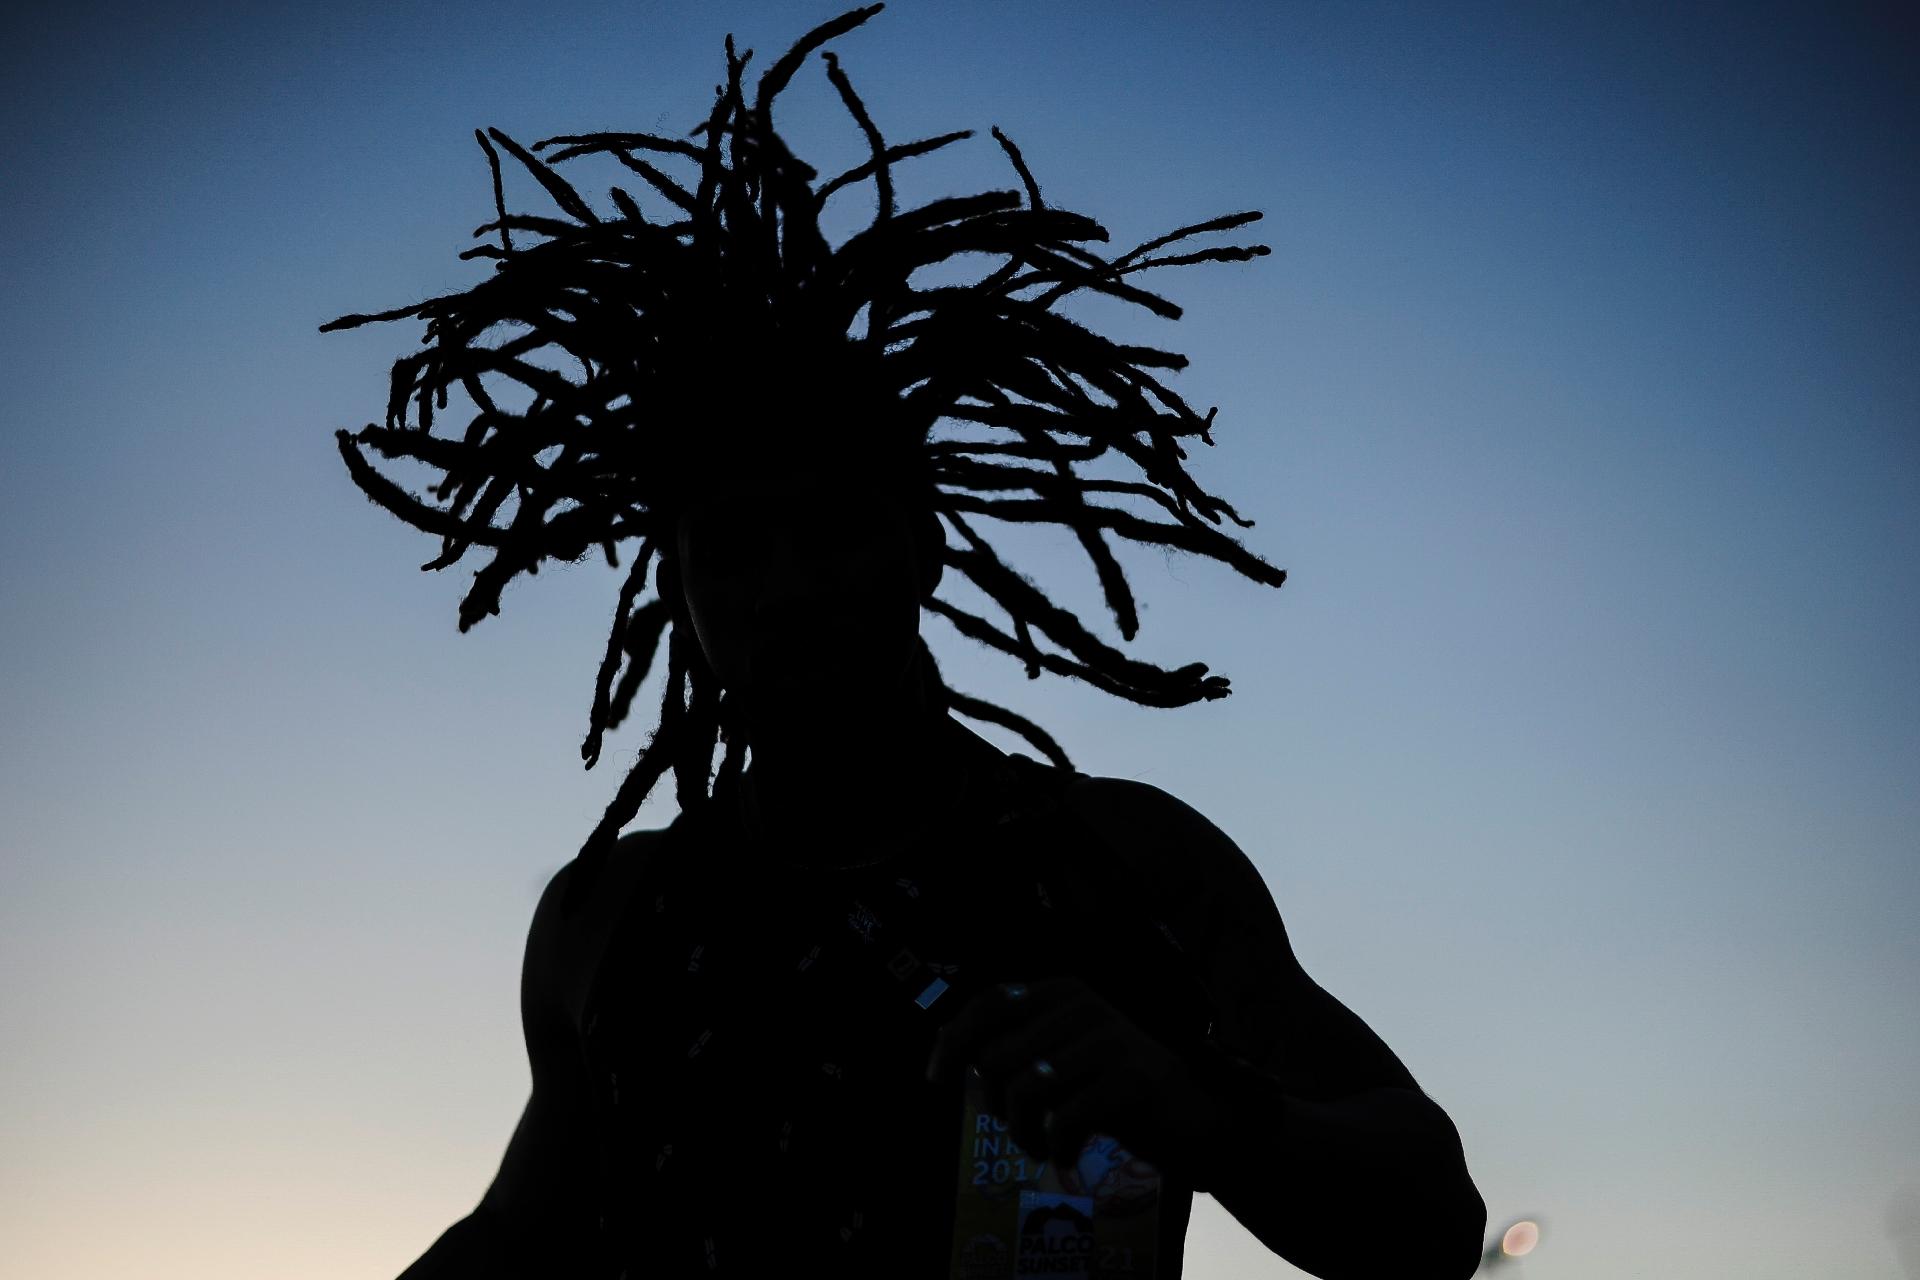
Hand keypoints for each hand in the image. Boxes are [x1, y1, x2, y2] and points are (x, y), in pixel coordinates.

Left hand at [925, 976, 1215, 1178]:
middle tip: (1017, 1128)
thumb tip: (946, 1048)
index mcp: (1062, 992)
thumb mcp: (1060, 1058)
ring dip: (1023, 1133)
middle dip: (995, 1104)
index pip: (990, 1002)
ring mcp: (1109, 1039)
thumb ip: (1014, 1046)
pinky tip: (1067, 1156)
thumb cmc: (1110, 1088)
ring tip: (1038, 1147)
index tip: (935, 1078)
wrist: (1188, 1116)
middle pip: (998, 1055)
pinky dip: (1056, 1146)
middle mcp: (1083, 1006)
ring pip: (1026, 1089)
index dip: (953, 1039)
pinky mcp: (1131, 1078)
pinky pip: (1063, 1118)